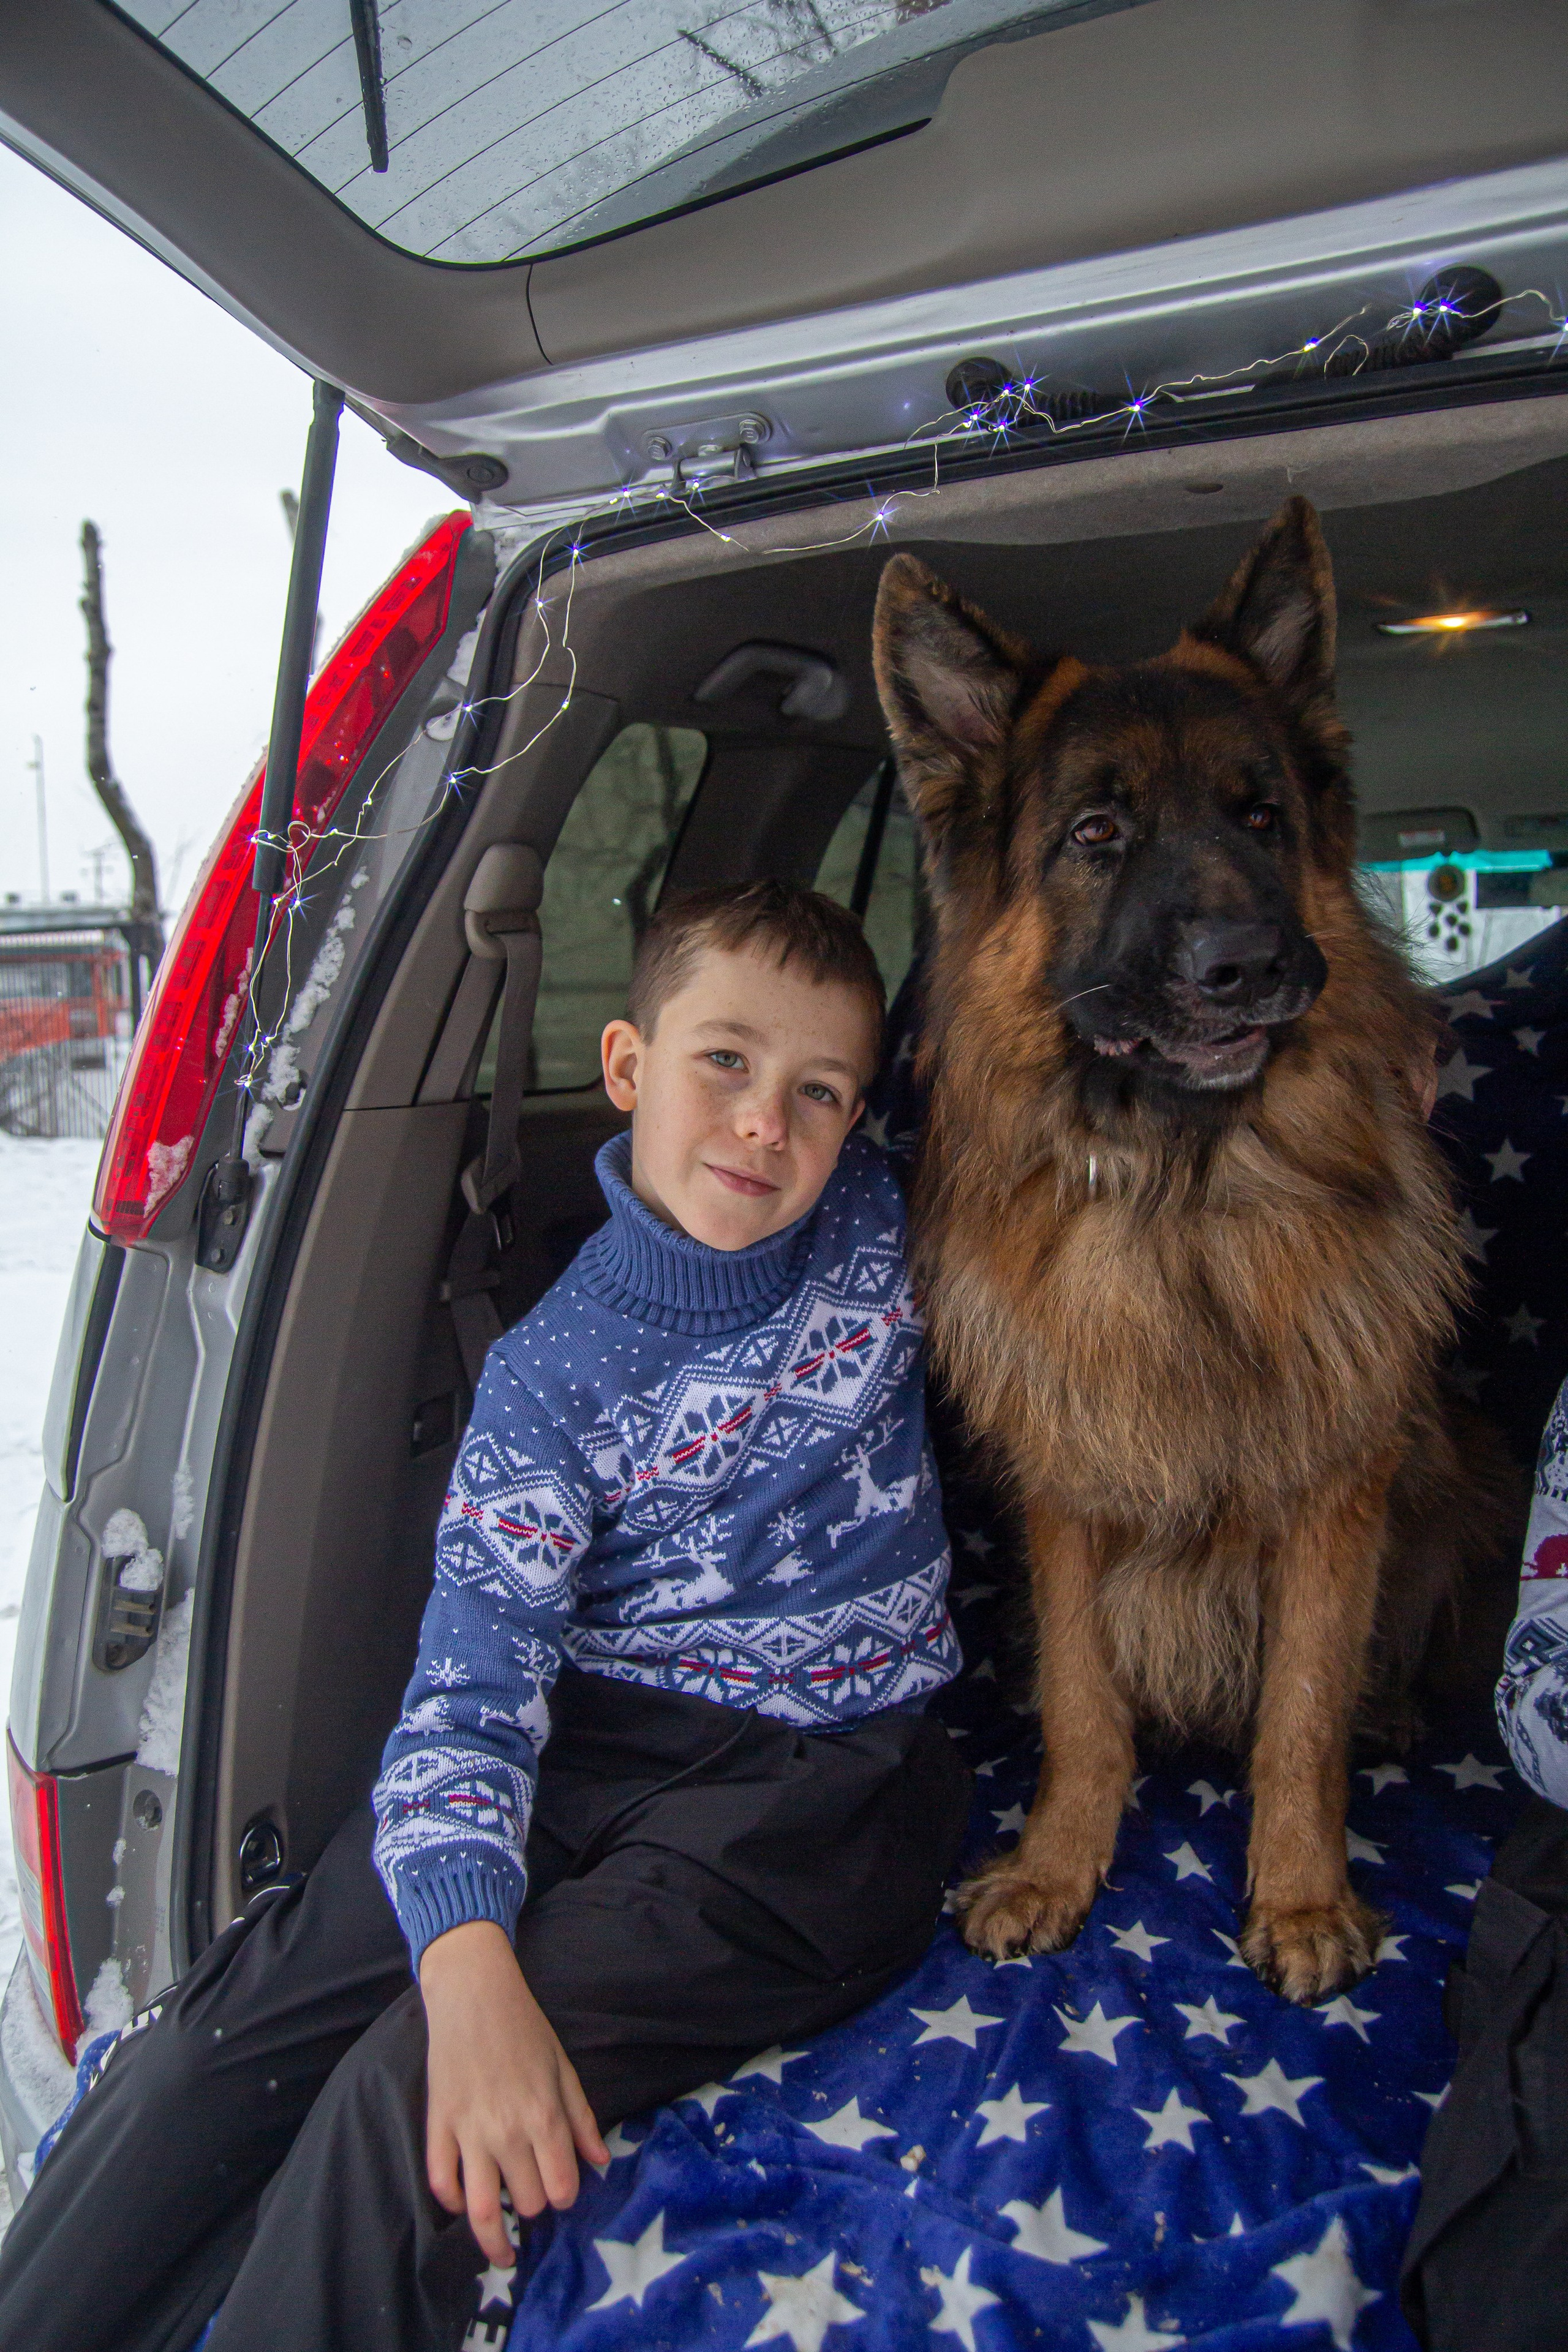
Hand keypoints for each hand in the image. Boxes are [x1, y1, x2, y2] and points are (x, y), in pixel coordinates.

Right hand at [420, 1920, 607, 2267]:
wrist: (474, 1993)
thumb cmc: (525, 2028)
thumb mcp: (563, 2068)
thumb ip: (581, 2118)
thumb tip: (599, 2162)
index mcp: (544, 2117)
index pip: (560, 2187)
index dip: (565, 2196)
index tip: (562, 2189)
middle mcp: (507, 2132)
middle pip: (526, 2201)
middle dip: (535, 2204)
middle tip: (534, 2195)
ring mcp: (469, 2132)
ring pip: (480, 2209)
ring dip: (493, 2238)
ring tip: (502, 2252)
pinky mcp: (438, 2124)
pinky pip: (440, 2181)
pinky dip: (452, 2203)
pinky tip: (465, 2205)